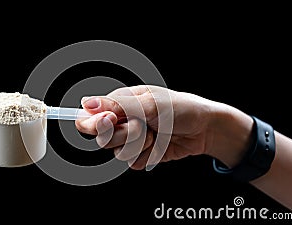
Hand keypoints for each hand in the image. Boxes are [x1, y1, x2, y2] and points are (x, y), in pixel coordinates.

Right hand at [76, 85, 252, 169]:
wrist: (205, 129)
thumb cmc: (180, 108)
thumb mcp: (148, 103)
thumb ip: (116, 104)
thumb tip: (86, 102)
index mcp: (119, 104)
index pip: (88, 117)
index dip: (94, 124)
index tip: (111, 121)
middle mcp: (122, 122)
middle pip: (101, 139)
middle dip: (124, 134)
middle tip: (142, 125)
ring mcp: (131, 139)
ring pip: (117, 153)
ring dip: (139, 145)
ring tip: (155, 133)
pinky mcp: (140, 154)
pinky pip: (132, 163)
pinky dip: (147, 155)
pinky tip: (159, 145)